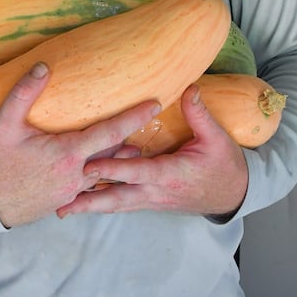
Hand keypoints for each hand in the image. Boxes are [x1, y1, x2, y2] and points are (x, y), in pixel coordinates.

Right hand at [0, 62, 160, 227]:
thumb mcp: (4, 123)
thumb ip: (25, 93)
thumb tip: (44, 66)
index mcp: (67, 154)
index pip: (110, 131)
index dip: (134, 117)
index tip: (155, 105)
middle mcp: (75, 176)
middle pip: (113, 154)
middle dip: (130, 140)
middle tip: (147, 124)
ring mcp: (70, 192)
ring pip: (103, 175)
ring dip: (118, 161)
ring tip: (133, 149)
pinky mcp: (62, 202)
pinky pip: (89, 188)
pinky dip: (100, 178)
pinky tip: (101, 171)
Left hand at [56, 84, 248, 218]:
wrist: (234, 195)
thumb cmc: (224, 165)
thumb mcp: (217, 138)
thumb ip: (199, 114)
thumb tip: (190, 87)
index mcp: (171, 175)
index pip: (137, 172)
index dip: (113, 170)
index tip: (88, 168)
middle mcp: (157, 192)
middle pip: (119, 200)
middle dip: (90, 203)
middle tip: (62, 205)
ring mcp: (152, 200)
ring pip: (117, 205)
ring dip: (91, 207)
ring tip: (62, 209)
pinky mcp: (150, 201)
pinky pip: (123, 203)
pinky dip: (103, 204)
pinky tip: (84, 201)